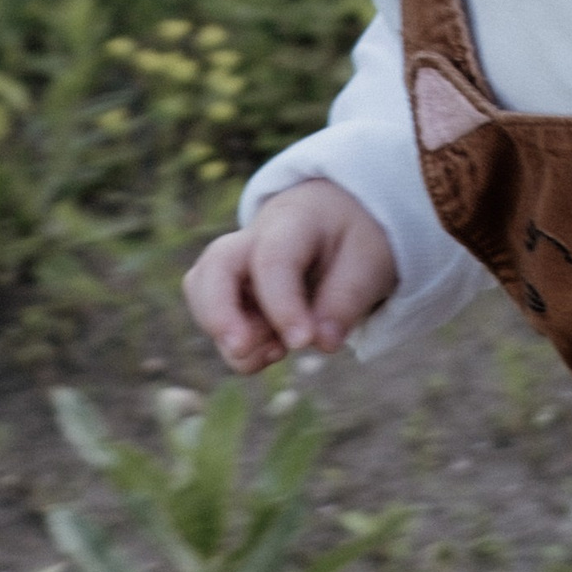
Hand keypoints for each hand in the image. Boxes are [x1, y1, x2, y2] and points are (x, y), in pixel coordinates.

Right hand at [183, 181, 398, 374]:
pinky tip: (274, 351)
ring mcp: (236, 266)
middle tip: (241, 350)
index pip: (273, 261)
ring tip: (277, 352)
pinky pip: (218, 320)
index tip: (303, 341)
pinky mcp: (232, 293)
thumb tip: (321, 342)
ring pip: (202, 294)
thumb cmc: (352, 237)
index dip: (283, 305)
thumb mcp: (370, 260)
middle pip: (213, 268)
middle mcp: (251, 240)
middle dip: (219, 314)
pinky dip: (240, 347)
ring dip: (229, 336)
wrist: (336, 219)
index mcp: (292, 221)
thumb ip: (346, 300)